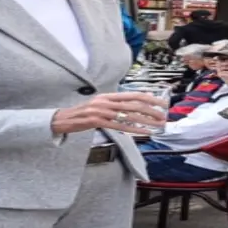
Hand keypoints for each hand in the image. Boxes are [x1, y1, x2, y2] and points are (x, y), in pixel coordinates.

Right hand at [51, 93, 167, 134]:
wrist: (64, 119)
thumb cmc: (85, 112)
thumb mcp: (102, 104)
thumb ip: (119, 103)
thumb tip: (140, 100)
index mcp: (108, 96)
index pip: (133, 95)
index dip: (150, 98)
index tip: (162, 103)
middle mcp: (106, 101)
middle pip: (134, 105)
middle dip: (151, 110)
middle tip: (164, 115)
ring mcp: (101, 111)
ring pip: (128, 116)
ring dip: (146, 121)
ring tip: (158, 124)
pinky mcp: (97, 122)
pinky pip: (119, 126)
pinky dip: (134, 129)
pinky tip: (144, 132)